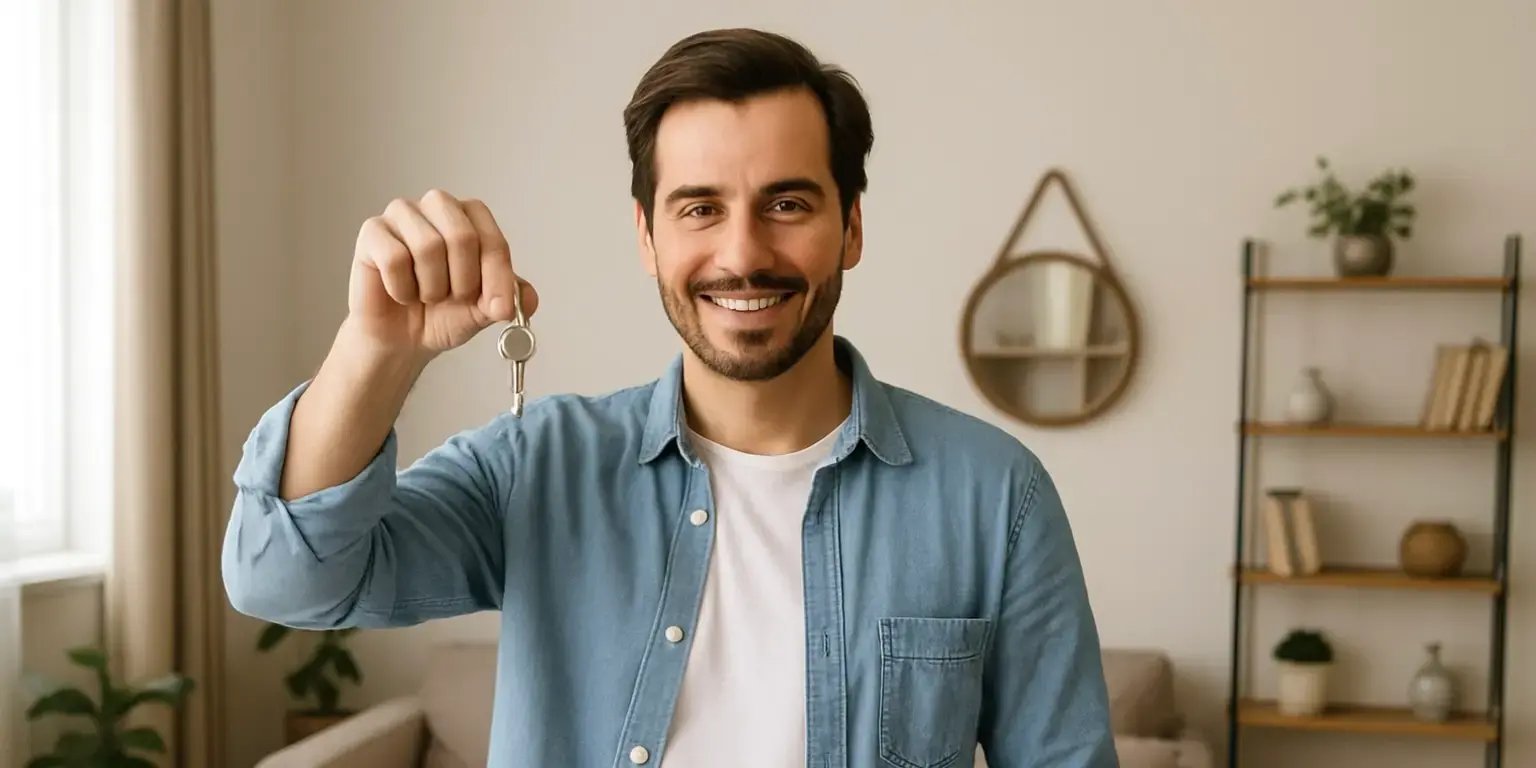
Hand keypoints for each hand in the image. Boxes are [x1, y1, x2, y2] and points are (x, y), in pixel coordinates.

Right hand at [345, 189, 537, 356]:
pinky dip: (402, 288)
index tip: (500, 309)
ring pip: (427, 246)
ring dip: (432, 287)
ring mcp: (402, 214)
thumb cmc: (443, 314)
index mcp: (470, 218)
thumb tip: (527, 298)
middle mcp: (437, 207)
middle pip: (462, 234)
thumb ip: (510, 298)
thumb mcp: (486, 310)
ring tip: (426, 295)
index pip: (492, 237)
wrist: (403, 340)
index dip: (498, 276)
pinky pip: (394, 258)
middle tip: (455, 298)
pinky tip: (401, 293)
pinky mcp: (372, 232)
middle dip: (464, 280)